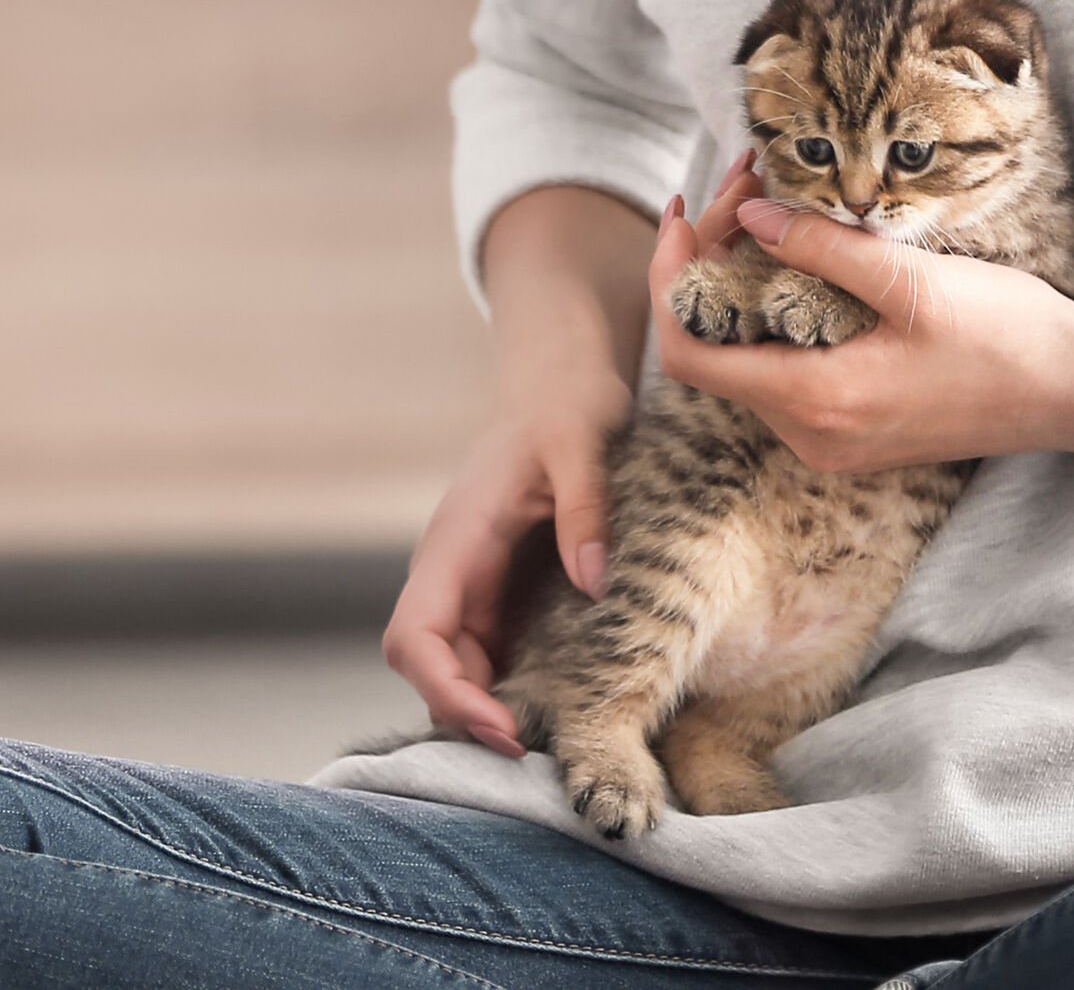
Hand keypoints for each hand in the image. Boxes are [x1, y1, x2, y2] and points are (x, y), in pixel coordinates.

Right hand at [381, 152, 763, 753]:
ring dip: (491, 708)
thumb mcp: (583, 444)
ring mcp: (475, 582)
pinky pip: (493, 651)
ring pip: (458, 666)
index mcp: (456, 540)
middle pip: (430, 666)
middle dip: (469, 716)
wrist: (560, 377)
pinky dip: (513, 686)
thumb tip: (595, 586)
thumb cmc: (568, 404)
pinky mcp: (504, 588)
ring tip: (554, 745)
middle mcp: (453, 569)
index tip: (502, 729)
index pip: (416, 635)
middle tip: (540, 758)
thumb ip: (585, 511)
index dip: (446, 691)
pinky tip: (563, 708)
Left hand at [649, 196, 1073, 471]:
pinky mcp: (853, 433)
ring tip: (768, 210)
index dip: (671, 281)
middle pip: (714, 351)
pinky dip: (777, 317)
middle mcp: (810, 435)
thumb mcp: (911, 280)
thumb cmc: (1007, 338)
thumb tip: (748, 214)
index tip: (687, 213)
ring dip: (744, 287)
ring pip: (748, 361)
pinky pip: (785, 374)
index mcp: (815, 402)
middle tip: (745, 185)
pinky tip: (801, 265)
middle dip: (712, 265)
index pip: (688, 352)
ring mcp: (831, 441)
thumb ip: (821, 248)